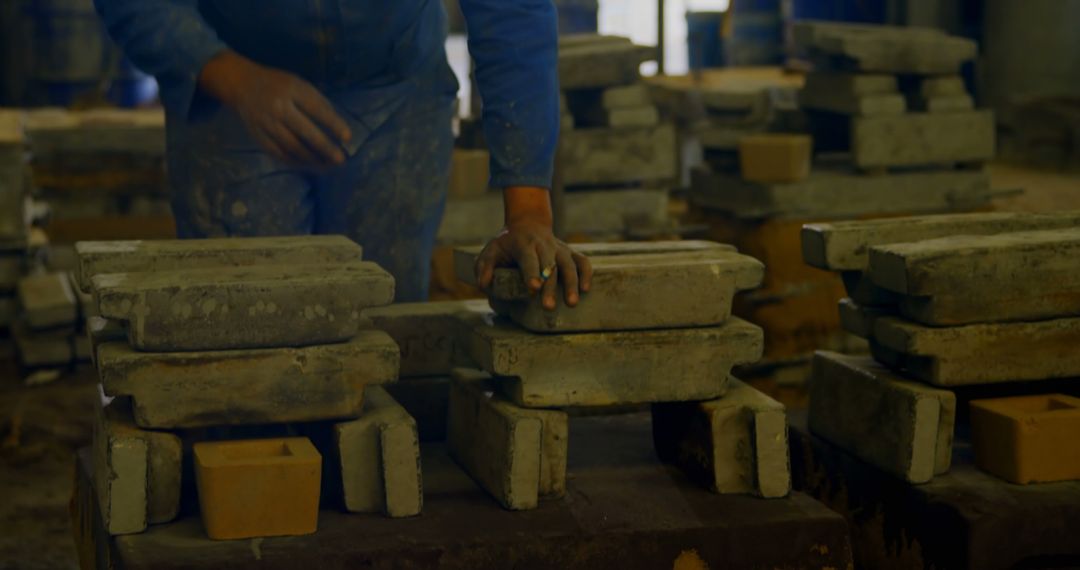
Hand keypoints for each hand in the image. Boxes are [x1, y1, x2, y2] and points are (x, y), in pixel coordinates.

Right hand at [198, 51, 351, 166]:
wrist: (242, 85)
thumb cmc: (279, 85)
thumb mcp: (299, 84)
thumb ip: (318, 101)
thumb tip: (339, 127)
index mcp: (291, 90)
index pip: (316, 109)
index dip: (333, 124)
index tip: (348, 137)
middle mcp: (277, 107)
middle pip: (304, 132)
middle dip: (324, 148)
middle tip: (341, 159)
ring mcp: (266, 123)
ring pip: (292, 147)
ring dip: (312, 159)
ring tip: (328, 166)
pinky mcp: (258, 136)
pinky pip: (279, 154)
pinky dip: (296, 162)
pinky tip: (309, 165)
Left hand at [475, 187, 591, 309]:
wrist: (528, 224)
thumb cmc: (507, 243)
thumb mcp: (491, 250)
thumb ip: (485, 267)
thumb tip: (484, 284)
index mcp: (524, 244)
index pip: (528, 259)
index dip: (532, 272)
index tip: (534, 287)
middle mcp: (544, 245)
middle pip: (550, 265)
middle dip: (550, 286)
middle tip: (548, 307)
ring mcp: (560, 248)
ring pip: (569, 264)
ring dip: (572, 283)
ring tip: (571, 303)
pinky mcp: (570, 253)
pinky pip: (582, 261)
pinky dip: (586, 274)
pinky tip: (586, 290)